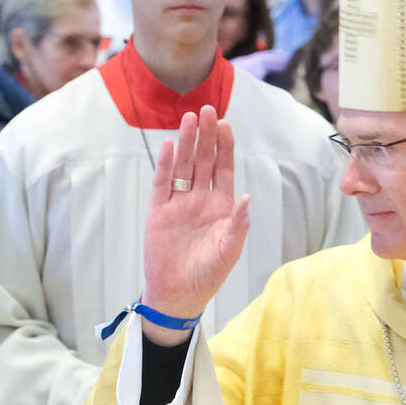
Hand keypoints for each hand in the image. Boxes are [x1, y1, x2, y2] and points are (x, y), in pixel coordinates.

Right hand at [141, 106, 249, 345]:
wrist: (177, 295)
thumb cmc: (207, 275)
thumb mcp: (228, 252)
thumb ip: (237, 225)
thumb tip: (246, 197)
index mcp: (221, 207)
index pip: (224, 169)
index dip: (225, 147)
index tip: (225, 124)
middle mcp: (200, 200)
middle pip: (204, 161)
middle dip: (206, 136)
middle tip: (207, 109)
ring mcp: (179, 204)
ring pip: (183, 167)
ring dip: (186, 143)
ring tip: (189, 118)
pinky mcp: (159, 212)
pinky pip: (162, 184)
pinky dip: (165, 166)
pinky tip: (168, 147)